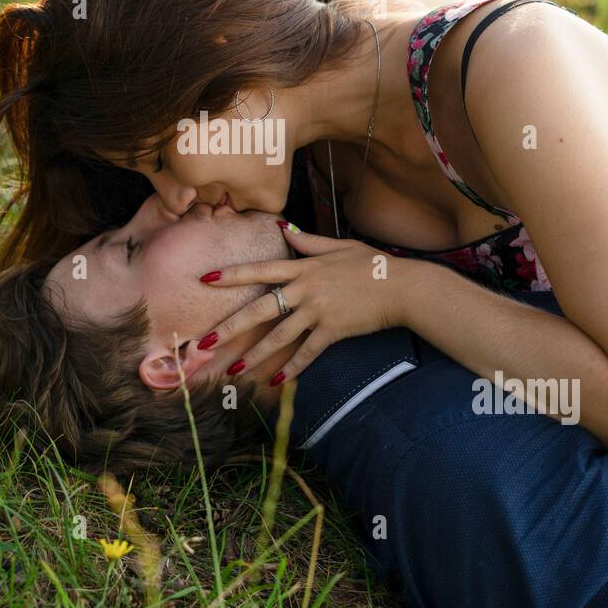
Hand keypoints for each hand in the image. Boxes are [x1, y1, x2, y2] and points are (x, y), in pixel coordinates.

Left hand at [196, 224, 409, 385]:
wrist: (403, 287)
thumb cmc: (373, 265)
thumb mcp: (339, 246)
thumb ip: (308, 240)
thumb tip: (283, 225)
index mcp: (305, 267)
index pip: (261, 270)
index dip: (232, 275)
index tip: (205, 280)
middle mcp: (306, 289)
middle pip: (260, 309)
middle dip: (230, 327)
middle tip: (205, 343)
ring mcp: (318, 311)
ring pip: (279, 337)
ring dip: (254, 356)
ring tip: (233, 372)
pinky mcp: (333, 330)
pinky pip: (307, 353)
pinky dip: (291, 369)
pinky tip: (274, 382)